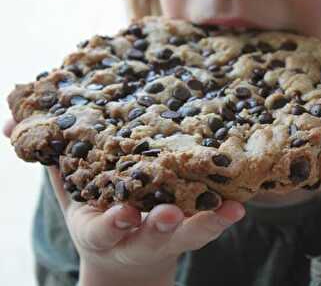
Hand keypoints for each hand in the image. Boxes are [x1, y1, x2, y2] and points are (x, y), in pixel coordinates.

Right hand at [3, 119, 245, 285]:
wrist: (128, 256)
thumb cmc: (100, 212)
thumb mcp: (70, 193)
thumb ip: (50, 159)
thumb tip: (11, 119)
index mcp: (107, 229)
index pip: (106, 230)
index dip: (113, 223)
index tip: (122, 216)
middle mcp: (141, 233)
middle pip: (154, 234)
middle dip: (162, 226)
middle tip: (171, 215)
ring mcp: (172, 233)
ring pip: (192, 232)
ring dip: (208, 222)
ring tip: (231, 210)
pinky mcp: (194, 226)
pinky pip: (212, 222)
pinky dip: (225, 215)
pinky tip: (241, 203)